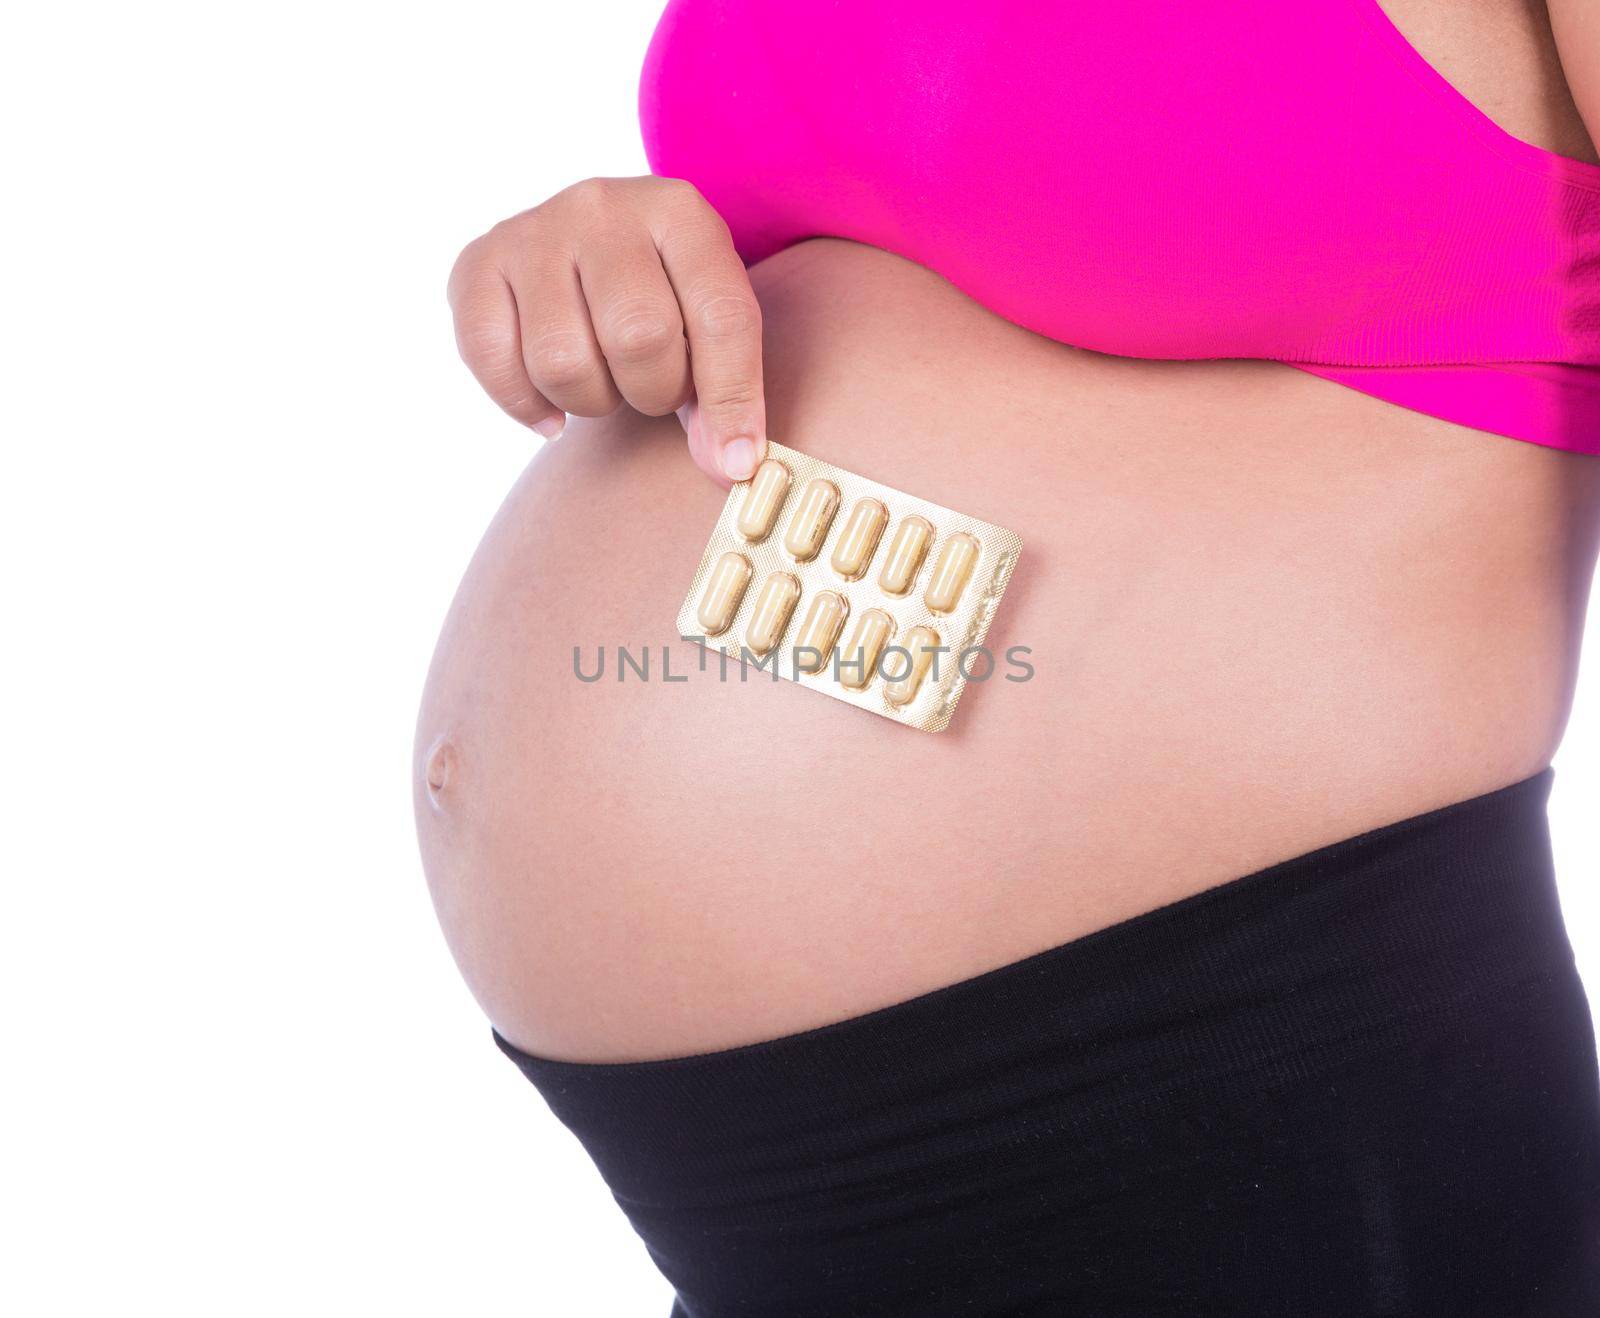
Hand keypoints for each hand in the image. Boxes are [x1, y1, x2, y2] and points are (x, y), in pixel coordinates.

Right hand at [447, 176, 766, 484]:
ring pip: (561, 360)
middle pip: (637, 336)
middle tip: (652, 390)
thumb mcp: (707, 327)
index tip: (735, 463)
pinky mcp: (478, 261)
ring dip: (589, 401)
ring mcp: (534, 230)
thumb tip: (729, 467)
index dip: (733, 399)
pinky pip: (490, 358)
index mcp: (682, 213)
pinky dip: (524, 404)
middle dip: (653, 392)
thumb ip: (723, 396)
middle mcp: (605, 206)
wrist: (586, 253)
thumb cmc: (663, 302)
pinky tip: (550, 405)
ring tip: (602, 383)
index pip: (721, 315)